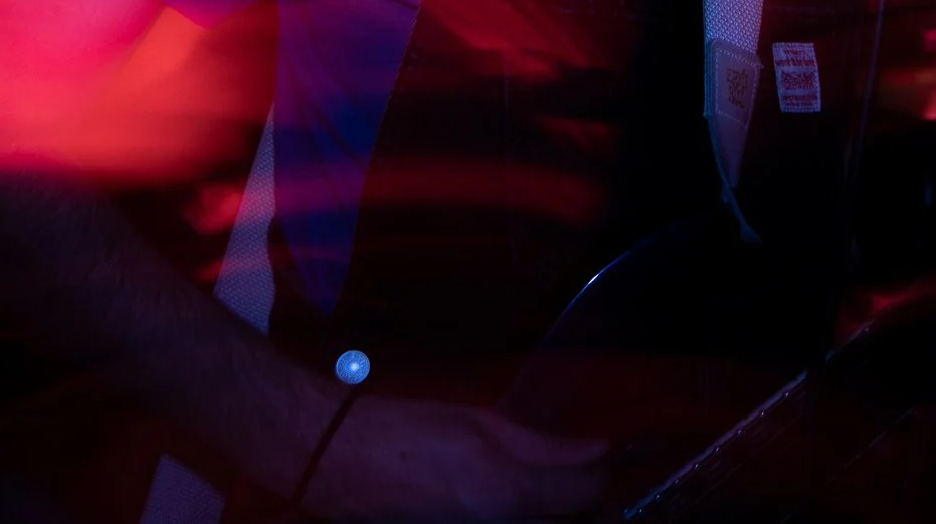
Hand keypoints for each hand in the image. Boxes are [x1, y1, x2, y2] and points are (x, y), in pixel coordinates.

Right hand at [302, 395, 608, 520]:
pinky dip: (523, 523)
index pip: (587, 493)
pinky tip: (518, 511)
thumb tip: (600, 448)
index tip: (600, 462)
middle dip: (590, 513)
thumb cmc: (405, 431)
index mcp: (505, 491)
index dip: (603, 476)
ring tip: (554, 506)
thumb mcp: (479, 422)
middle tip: (587, 496)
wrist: (333, 463)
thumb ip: (544, 445)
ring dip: (556, 521)